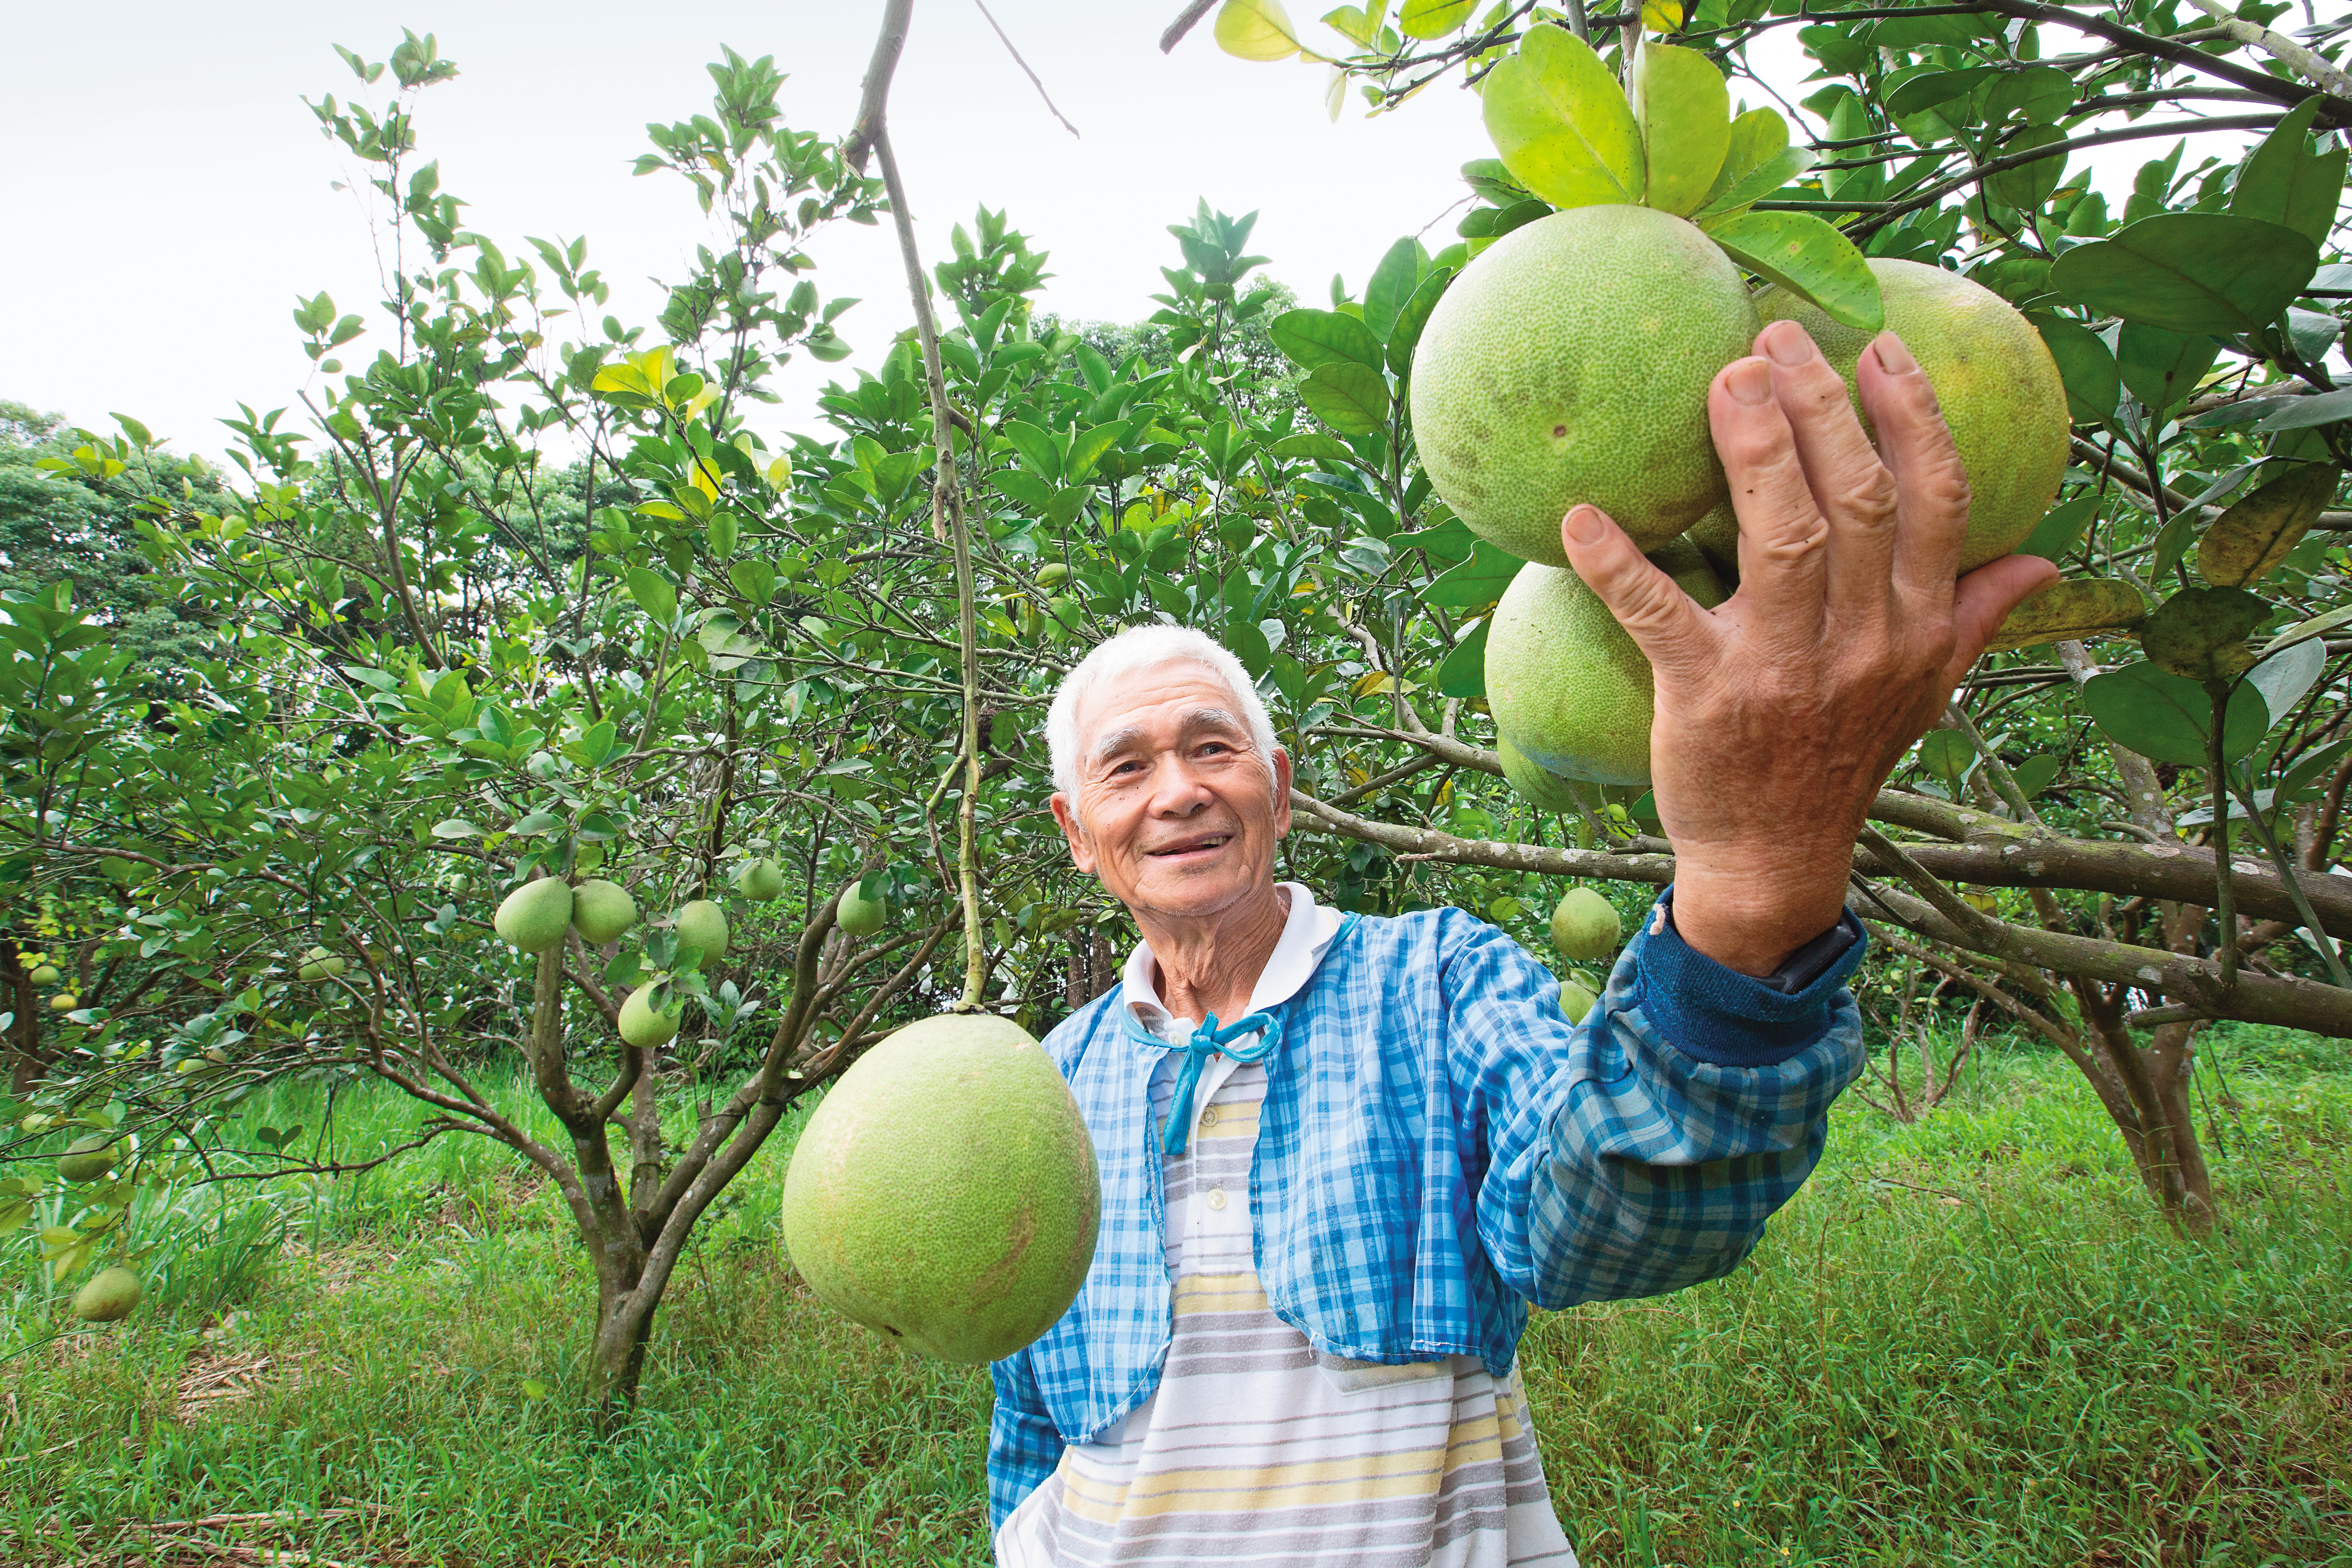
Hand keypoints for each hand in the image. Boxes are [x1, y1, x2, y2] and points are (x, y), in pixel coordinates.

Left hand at [1558, 318, 2057, 975]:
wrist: (1777, 859)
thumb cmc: (1844, 759)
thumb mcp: (1928, 692)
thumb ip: (1977, 618)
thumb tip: (2042, 562)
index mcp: (1919, 629)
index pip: (1938, 501)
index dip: (1912, 417)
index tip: (1878, 346)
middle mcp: (1864, 643)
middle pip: (1859, 500)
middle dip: (1822, 409)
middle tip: (1776, 336)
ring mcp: (1784, 671)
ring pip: (1782, 539)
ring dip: (1752, 452)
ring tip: (1722, 380)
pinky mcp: (1705, 699)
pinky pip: (1659, 617)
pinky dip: (1619, 564)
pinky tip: (1582, 515)